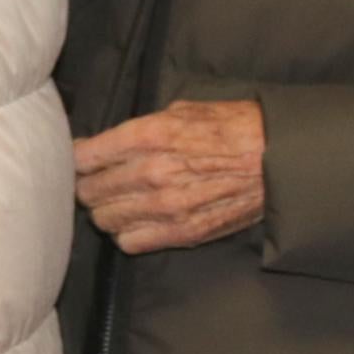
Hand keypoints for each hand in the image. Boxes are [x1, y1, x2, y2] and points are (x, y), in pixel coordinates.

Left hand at [72, 99, 263, 251]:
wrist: (276, 158)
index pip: (83, 157)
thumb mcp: (180, 111)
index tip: (83, 161)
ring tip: (119, 203)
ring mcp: (166, 206)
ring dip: (106, 212)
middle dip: (89, 187)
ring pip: (105, 220)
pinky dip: (127, 234)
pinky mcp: (183, 232)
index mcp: (148, 135)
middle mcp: (151, 172)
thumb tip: (103, 144)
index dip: (77, 160)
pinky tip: (137, 221)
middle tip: (99, 183)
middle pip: (88, 192)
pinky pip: (131, 243)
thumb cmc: (230, 127)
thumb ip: (138, 129)